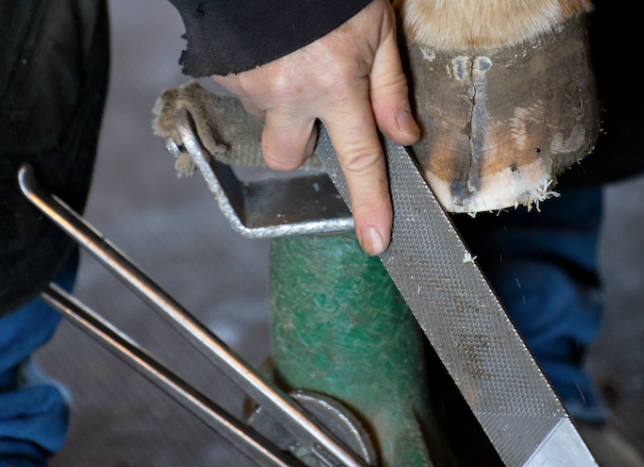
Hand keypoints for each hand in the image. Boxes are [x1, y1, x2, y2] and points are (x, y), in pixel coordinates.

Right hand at [212, 0, 418, 255]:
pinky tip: (267, 48)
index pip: (360, 161)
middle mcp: (288, 94)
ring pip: (266, 121)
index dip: (370, 204)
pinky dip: (258, 78)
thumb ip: (390, 88)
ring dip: (280, 103)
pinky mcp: (220, 70)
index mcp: (334, 85)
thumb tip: (403, 136)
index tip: (375, 242)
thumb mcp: (376, 26)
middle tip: (314, 103)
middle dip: (302, 142)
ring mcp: (249, 84)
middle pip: (291, 157)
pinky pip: (243, 91)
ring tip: (290, 57)